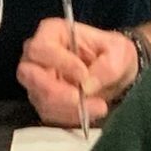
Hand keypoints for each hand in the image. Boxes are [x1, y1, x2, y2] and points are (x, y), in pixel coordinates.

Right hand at [16, 18, 137, 126]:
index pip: (42, 48)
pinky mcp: (43, 101)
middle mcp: (37, 56)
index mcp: (52, 32)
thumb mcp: (120, 52)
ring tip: (98, 106)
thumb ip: (107, 67)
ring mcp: (36, 80)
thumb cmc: (113, 53)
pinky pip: (48, 114)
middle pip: (30, 75)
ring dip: (68, 108)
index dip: (60, 63)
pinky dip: (69, 117)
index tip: (84, 75)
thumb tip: (85, 86)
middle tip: (81, 99)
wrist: (117, 75)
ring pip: (40, 98)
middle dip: (57, 92)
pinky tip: (89, 112)